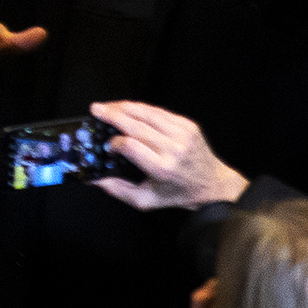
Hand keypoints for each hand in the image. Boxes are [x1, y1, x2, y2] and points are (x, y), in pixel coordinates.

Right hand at [89, 100, 247, 211]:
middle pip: (135, 125)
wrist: (214, 184)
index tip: (108, 146)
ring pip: (146, 113)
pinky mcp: (188, 125)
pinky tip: (129, 108)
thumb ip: (118, 190)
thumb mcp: (147, 200)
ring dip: (123, 107)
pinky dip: (141, 108)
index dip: (114, 143)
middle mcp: (173, 149)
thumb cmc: (178, 193)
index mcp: (163, 169)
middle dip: (112, 115)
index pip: (130, 146)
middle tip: (96, 110)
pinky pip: (159, 111)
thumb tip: (93, 179)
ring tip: (108, 106)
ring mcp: (182, 135)